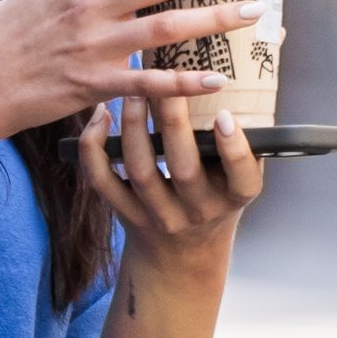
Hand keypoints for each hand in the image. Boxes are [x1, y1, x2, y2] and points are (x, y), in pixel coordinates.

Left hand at [76, 96, 264, 262]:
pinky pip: (102, 180)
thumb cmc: (212, 199)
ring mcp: (158, 215)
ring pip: (141, 170)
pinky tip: (100, 116)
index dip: (234, 149)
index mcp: (231, 199)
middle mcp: (196, 211)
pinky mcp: (125, 213)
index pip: (241, 179)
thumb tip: (230, 91)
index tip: (224, 115)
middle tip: (166, 82)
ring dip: (133, 126)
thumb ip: (237, 147)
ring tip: (133, 91)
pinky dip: (95, 147)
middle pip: (183, 169)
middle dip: (173, 122)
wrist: (181, 255)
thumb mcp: (234, 181)